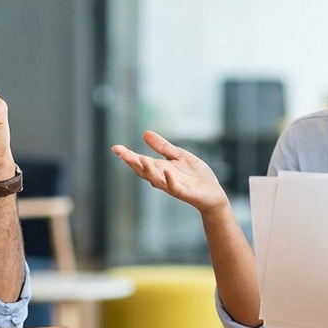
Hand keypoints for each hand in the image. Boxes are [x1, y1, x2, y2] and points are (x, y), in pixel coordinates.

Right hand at [112, 131, 229, 213]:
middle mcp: (162, 178)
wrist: (212, 193)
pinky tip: (166, 172)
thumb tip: (145, 133)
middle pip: (144, 171)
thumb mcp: (178, 156)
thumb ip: (163, 147)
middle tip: (121, 153)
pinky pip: (175, 187)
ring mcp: (173, 186)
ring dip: (149, 170)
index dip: (128, 156)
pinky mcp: (185, 192)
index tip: (116, 148)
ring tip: (141, 159)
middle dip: (132, 162)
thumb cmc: (195, 175)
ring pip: (157, 180)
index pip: (140, 161)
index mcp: (160, 168)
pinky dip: (170, 180)